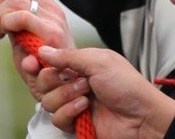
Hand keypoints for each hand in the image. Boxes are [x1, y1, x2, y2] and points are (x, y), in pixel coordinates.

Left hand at [0, 0, 73, 98]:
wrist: (56, 88)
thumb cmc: (36, 63)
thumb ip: (7, 15)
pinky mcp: (53, 35)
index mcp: (45, 5)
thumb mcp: (18, 35)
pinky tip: (2, 35)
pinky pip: (22, 17)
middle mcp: (52, 9)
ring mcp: (54, 20)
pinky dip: (6, 23)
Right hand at [36, 46, 174, 138]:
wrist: (142, 117)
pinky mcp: (76, 123)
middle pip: (43, 82)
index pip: (49, 62)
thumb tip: (43, 50)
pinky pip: (57, 119)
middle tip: (77, 79)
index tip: (32, 62)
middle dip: (55, 80)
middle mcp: (74, 83)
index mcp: (80, 65)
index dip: (38, 62)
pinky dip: (69, 112)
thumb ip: (68, 56)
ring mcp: (74, 104)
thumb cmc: (128, 86)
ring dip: (65, 96)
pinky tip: (85, 108)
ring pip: (47, 101)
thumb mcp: (98, 61)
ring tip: (86, 95)